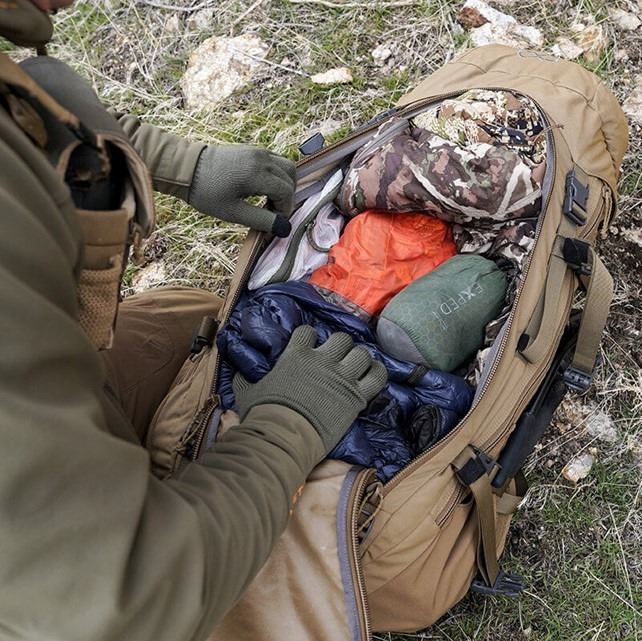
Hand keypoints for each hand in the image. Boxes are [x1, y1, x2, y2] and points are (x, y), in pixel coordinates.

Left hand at [188, 145, 295, 236]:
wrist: (185, 168)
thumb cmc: (206, 192)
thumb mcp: (233, 212)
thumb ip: (262, 220)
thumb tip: (285, 228)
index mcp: (257, 173)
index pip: (286, 192)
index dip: (284, 210)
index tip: (272, 222)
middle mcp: (261, 158)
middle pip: (290, 178)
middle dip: (286, 198)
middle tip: (271, 213)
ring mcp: (257, 151)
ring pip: (286, 167)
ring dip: (284, 185)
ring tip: (268, 201)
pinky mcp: (252, 150)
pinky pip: (275, 161)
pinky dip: (276, 175)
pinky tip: (262, 188)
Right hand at [233, 326, 387, 453]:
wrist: (284, 437)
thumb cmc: (264, 415)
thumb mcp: (248, 392)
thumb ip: (244, 378)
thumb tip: (237, 372)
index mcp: (296, 355)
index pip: (308, 332)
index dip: (309, 338)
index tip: (309, 347)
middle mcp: (322, 360)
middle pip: (341, 338)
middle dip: (340, 345)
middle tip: (337, 357)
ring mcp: (342, 376)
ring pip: (361, 353)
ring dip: (359, 358)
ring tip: (356, 367)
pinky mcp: (356, 395)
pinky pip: (377, 375)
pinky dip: (377, 373)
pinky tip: (372, 376)